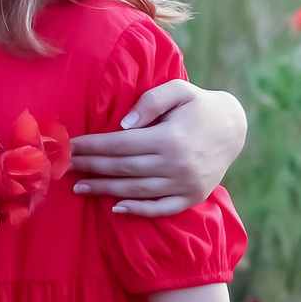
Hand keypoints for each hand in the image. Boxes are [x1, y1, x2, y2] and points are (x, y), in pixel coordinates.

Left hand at [69, 80, 246, 216]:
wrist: (234, 128)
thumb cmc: (199, 105)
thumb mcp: (179, 90)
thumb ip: (150, 101)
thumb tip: (122, 124)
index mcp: (170, 138)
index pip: (120, 145)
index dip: (92, 146)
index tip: (71, 146)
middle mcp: (176, 165)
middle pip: (123, 169)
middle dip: (91, 167)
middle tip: (66, 166)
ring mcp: (185, 185)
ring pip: (136, 190)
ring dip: (104, 189)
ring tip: (79, 186)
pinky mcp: (191, 197)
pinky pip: (160, 208)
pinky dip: (137, 210)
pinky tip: (115, 207)